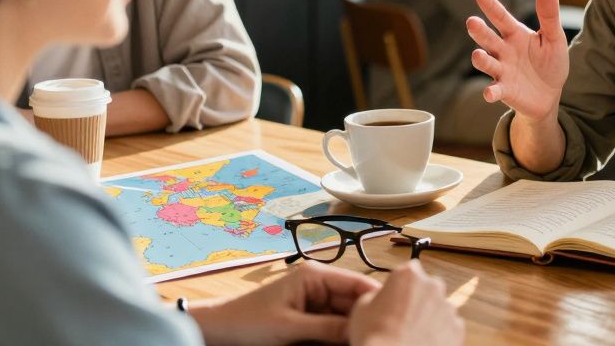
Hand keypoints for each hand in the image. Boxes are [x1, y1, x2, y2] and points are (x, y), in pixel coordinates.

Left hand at [189, 260, 378, 345]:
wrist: (219, 331)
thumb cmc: (247, 322)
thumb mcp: (289, 328)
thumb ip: (327, 329)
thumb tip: (359, 331)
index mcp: (316, 276)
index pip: (358, 283)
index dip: (378, 298)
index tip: (394, 315)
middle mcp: (320, 284)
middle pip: (356, 301)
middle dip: (367, 317)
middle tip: (382, 332)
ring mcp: (316, 301)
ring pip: (347, 316)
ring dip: (355, 328)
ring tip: (368, 337)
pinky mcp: (310, 317)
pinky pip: (334, 326)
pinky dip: (342, 336)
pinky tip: (350, 342)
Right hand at [348, 260, 463, 345]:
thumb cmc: (377, 337)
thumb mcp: (362, 307)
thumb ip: (377, 294)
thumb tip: (382, 297)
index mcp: (409, 275)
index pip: (408, 271)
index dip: (401, 285)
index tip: (395, 296)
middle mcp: (433, 286)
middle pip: (427, 288)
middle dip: (418, 299)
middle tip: (401, 318)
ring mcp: (448, 307)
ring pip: (439, 308)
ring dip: (429, 317)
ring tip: (411, 334)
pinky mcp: (458, 328)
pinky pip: (448, 326)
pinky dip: (439, 333)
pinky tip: (423, 342)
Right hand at [467, 0, 568, 121]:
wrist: (550, 95)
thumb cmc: (550, 62)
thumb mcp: (554, 38)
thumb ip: (549, 14)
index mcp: (515, 34)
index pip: (501, 17)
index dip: (491, 7)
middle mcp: (504, 50)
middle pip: (489, 38)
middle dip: (479, 31)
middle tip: (472, 22)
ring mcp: (501, 70)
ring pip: (487, 62)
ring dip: (481, 60)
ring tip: (477, 55)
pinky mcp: (504, 90)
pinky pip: (495, 90)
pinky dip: (491, 92)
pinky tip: (489, 93)